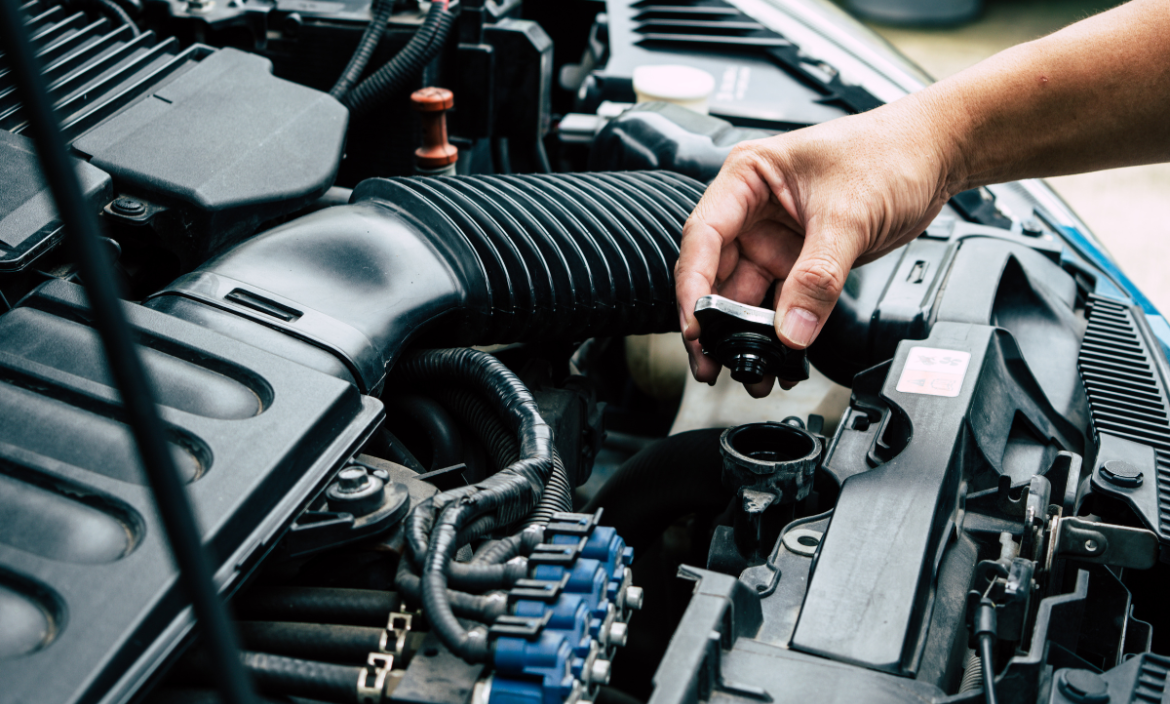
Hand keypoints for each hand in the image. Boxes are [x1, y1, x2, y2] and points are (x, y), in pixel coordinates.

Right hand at [675, 98, 957, 395]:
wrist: (937, 155)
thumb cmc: (890, 151)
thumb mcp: (849, 214)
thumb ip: (818, 277)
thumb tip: (791, 329)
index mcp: (748, 177)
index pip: (704, 236)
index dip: (694, 285)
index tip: (696, 325)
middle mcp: (753, 209)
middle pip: (717, 273)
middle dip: (714, 323)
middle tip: (712, 362)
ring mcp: (775, 237)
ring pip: (746, 296)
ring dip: (746, 335)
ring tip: (751, 370)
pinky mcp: (800, 260)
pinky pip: (780, 303)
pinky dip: (779, 332)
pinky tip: (782, 358)